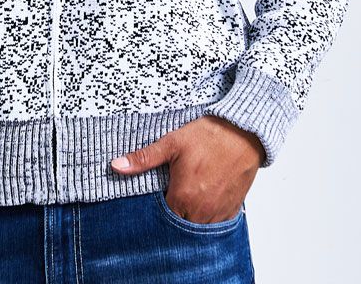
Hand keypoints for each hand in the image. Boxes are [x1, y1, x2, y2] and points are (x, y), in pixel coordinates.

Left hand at [109, 116, 262, 222]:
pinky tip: (204, 199)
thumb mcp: (172, 143)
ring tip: (188, 197)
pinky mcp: (232, 209)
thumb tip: (117, 166)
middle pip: (180, 225)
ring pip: (198, 228)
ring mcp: (219, 213)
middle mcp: (202, 211)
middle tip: (173, 194)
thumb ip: (144, 159)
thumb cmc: (209, 136)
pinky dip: (208, 217)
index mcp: (183, 197)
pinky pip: (216, 225)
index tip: (158, 196)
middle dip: (174, 214)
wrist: (243, 132)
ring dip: (191, 218)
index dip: (158, 209)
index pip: (162, 218)